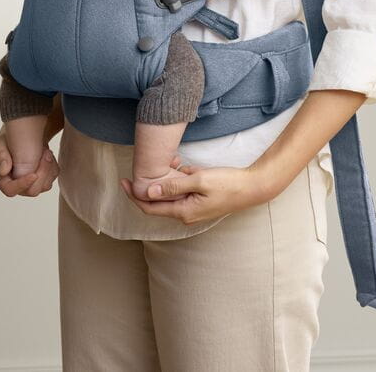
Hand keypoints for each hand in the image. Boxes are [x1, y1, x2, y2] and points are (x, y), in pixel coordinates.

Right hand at [0, 125, 58, 197]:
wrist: (24, 132)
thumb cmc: (10, 136)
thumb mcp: (3, 141)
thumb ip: (2, 156)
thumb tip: (3, 171)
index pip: (10, 189)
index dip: (23, 184)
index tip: (34, 175)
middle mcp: (12, 183)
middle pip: (31, 190)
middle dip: (42, 171)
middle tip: (46, 152)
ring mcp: (26, 183)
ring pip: (44, 186)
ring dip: (48, 167)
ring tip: (45, 150)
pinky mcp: (38, 181)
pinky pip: (50, 179)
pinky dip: (52, 167)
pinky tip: (46, 154)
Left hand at [118, 162, 271, 224]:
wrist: (253, 188)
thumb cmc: (228, 184)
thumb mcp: (200, 180)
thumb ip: (174, 185)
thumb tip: (150, 191)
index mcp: (183, 211)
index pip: (149, 207)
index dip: (134, 195)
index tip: (123, 181)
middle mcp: (186, 214)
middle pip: (157, 203)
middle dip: (147, 187)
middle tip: (138, 170)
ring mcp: (193, 210)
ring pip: (169, 197)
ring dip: (164, 181)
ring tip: (166, 162)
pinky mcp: (200, 203)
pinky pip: (181, 194)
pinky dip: (177, 180)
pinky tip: (182, 166)